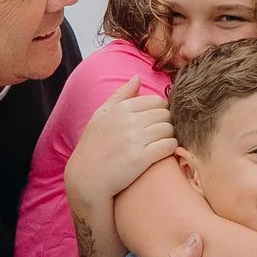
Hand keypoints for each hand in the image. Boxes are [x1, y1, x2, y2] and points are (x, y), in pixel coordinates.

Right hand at [63, 88, 175, 215]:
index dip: (160, 111)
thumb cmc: (93, 147)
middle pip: (165, 114)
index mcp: (120, 108)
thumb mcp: (100, 116)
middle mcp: (129, 121)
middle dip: (166, 123)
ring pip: (169, 129)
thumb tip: (137, 77)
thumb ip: (120, 95)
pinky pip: (169, 145)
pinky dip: (170, 148)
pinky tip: (162, 153)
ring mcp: (136, 139)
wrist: (86, 179)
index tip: (155, 122)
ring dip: (169, 136)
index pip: (156, 101)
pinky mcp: (143, 158)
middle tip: (159, 134)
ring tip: (160, 144)